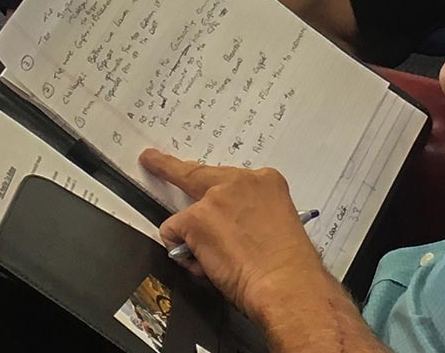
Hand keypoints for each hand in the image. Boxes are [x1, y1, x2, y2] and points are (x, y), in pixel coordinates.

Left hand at [140, 149, 330, 318]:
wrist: (286, 285)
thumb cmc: (291, 266)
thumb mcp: (281, 225)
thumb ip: (254, 216)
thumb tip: (237, 229)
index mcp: (266, 183)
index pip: (233, 178)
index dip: (219, 188)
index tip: (210, 182)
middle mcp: (239, 183)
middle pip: (198, 174)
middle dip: (171, 168)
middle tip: (153, 160)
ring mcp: (214, 199)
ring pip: (186, 213)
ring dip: (190, 235)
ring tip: (209, 260)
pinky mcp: (195, 219)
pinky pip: (172, 232)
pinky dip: (179, 250)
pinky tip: (201, 264)